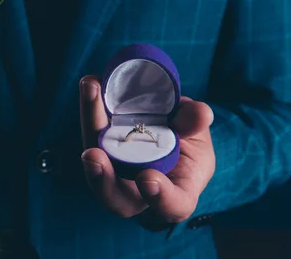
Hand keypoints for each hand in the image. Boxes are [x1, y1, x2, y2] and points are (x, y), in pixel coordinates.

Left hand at [79, 75, 214, 222]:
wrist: (169, 130)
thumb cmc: (189, 142)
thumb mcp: (199, 134)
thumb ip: (196, 124)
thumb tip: (200, 113)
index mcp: (177, 193)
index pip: (173, 206)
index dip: (161, 197)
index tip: (148, 178)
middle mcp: (138, 190)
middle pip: (115, 196)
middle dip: (101, 178)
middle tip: (92, 154)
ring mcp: (115, 170)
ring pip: (96, 161)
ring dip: (90, 126)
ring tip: (91, 92)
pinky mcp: (101, 147)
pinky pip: (92, 132)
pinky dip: (91, 108)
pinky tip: (91, 84)